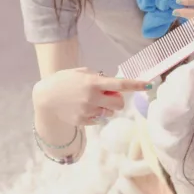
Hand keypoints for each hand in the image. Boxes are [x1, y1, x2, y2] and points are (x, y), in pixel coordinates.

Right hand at [33, 68, 149, 127]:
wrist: (45, 97)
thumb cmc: (64, 81)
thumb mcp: (80, 73)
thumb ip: (98, 77)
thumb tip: (115, 86)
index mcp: (93, 82)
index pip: (120, 84)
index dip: (136, 85)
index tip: (148, 84)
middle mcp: (92, 97)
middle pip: (119, 103)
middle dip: (118, 100)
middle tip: (109, 95)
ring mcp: (88, 111)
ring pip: (110, 112)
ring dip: (106, 107)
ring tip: (91, 101)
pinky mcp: (83, 121)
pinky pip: (99, 119)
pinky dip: (96, 114)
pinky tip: (83, 108)